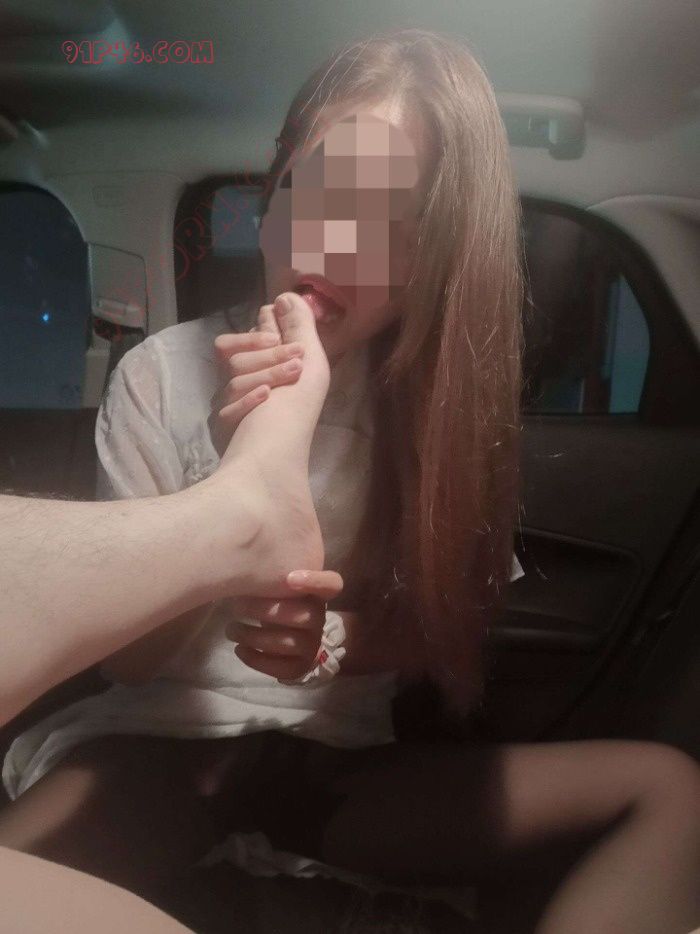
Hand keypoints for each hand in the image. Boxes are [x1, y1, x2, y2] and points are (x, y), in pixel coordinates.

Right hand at [209, 302, 305, 453]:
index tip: (278, 335)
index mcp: (261, 367)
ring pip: (232, 377)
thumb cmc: (300, 414)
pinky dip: (248, 401)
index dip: (257, 335)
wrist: (289, 462)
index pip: (240, 339)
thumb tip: (286, 295)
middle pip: (235, 356)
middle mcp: (242, 383)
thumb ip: (300, 327)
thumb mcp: (311, 365)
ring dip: (266, 377)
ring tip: (286, 386)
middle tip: (296, 364)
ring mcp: (229, 406)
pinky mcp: (220, 427)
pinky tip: (265, 399)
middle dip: (270, 358)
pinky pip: (224, 405)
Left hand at [224, 570, 338, 679]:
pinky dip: (257, 660)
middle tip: (236, 606)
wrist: (280, 632)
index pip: (333, 585)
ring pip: (289, 643)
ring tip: (231, 629)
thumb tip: (245, 547)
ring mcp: (312, 645)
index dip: (316, 581)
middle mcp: (319, 619)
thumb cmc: (273, 600)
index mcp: (316, 595)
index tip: (288, 578)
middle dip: (265, 610)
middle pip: (303, 616)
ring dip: (254, 636)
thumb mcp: (274, 583)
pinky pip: (282, 669)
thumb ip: (271, 572)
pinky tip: (239, 649)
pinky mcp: (300, 666)